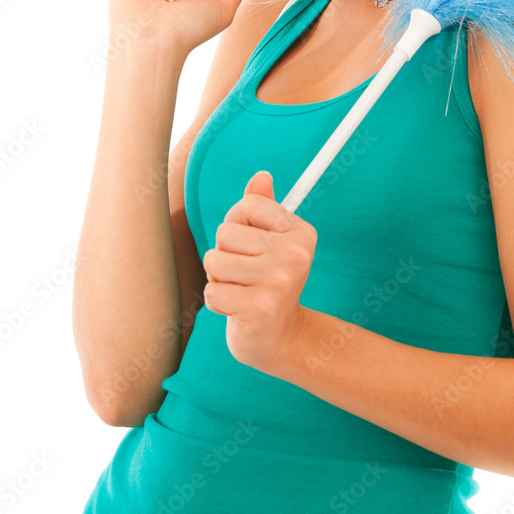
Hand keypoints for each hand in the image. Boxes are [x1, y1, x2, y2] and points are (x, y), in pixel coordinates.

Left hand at [203, 170, 317, 372]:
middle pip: (226, 232)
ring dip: (218, 279)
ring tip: (239, 290)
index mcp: (300, 232)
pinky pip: (212, 292)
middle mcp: (295, 254)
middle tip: (244, 274)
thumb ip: (262, 207)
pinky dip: (217, 303)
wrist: (280, 337)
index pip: (247, 205)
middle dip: (224, 254)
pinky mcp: (260, 309)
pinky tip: (237, 309)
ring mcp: (279, 282)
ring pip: (214, 261)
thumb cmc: (268, 281)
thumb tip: (261, 175)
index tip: (251, 246)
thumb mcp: (270, 242)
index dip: (237, 224)